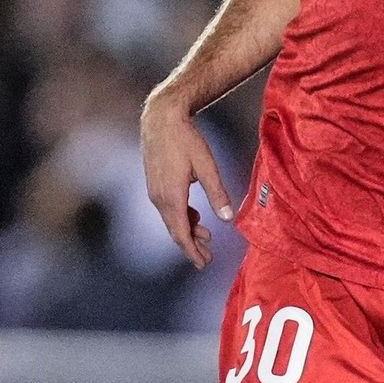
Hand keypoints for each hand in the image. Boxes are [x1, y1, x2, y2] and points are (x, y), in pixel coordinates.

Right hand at [140, 92, 235, 269]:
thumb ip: (218, 193)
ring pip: (172, 220)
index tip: (204, 264)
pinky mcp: (156, 184)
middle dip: (192, 246)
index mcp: (172, 198)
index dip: (193, 252)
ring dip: (189, 230)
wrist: (161, 118)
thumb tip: (228, 219)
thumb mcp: (207, 166)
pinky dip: (182, 217)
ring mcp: (155, 191)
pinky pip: (169, 209)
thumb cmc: (186, 139)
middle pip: (175, 231)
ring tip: (207, 238)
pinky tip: (196, 216)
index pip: (181, 235)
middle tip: (209, 258)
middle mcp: (159, 198)